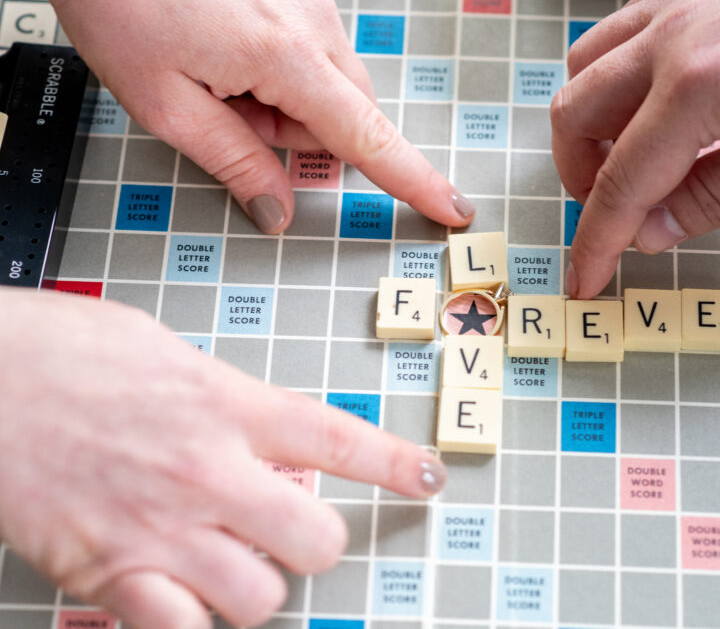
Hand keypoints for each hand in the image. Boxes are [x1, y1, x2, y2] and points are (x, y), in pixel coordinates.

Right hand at [0, 289, 445, 628]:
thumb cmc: (58, 350)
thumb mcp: (163, 351)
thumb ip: (222, 397)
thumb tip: (256, 429)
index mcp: (228, 404)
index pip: (339, 440)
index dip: (395, 464)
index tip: (428, 478)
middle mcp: (210, 470)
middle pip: (317, 539)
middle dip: (313, 541)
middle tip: (288, 528)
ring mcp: (163, 527)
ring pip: (261, 598)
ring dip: (255, 588)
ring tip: (228, 564)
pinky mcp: (109, 572)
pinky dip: (187, 623)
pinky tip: (177, 599)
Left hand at [17, 0, 473, 233]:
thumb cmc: (120, 0)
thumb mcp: (167, 107)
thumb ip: (235, 164)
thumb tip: (278, 212)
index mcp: (286, 57)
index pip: (368, 139)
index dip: (414, 181)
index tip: (452, 207)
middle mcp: (312, 18)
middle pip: (347, 109)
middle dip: (303, 133)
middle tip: (234, 118)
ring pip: (327, 74)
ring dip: (286, 93)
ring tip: (217, 70)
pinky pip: (309, 37)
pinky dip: (278, 57)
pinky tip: (224, 39)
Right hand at [552, 0, 719, 298]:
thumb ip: (718, 198)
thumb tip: (653, 229)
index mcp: (701, 82)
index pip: (622, 180)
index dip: (597, 239)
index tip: (586, 276)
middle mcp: (674, 33)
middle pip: (575, 114)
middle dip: (580, 179)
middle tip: (614, 215)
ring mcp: (677, 0)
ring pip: (584, 67)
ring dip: (589, 125)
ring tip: (630, 161)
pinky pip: (619, 34)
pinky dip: (614, 80)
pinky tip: (655, 105)